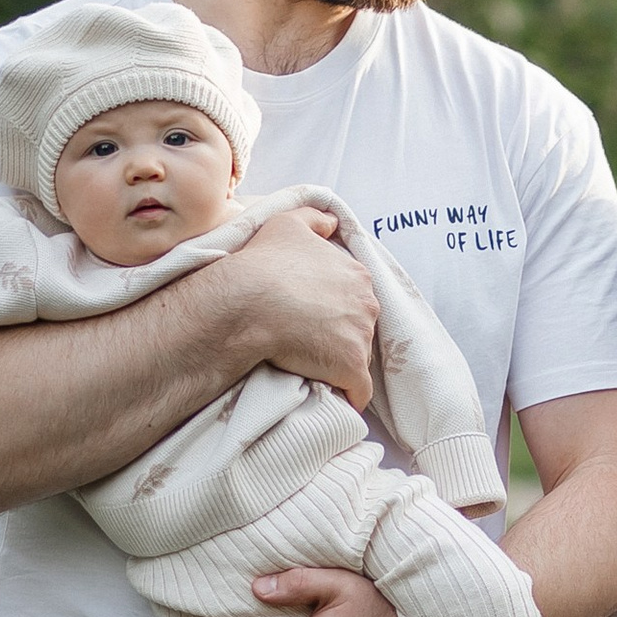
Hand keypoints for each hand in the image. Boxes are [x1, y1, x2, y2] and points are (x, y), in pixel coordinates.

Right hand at [218, 207, 380, 406]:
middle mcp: (367, 304)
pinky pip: (359, 391)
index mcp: (357, 275)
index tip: (311, 316)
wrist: (249, 302)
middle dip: (340, 336)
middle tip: (308, 341)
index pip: (354, 298)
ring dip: (339, 364)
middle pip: (359, 327)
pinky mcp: (351, 368)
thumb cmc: (264, 262)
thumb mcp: (288, 222)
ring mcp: (361, 337)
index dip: (333, 309)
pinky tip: (336, 398)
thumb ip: (316, 218)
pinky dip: (349, 396)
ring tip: (310, 365)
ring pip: (357, 357)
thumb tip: (333, 222)